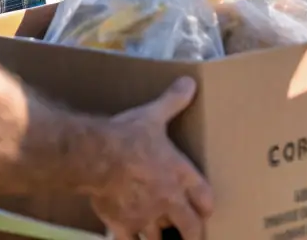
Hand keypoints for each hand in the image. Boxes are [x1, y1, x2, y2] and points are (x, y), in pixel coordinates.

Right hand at [88, 77, 212, 239]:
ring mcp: (145, 216)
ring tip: (163, 238)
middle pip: (189, 228)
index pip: (204, 197)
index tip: (207, 209)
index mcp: (180, 174)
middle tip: (192, 236)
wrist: (98, 157)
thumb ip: (173, 101)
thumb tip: (190, 82)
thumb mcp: (154, 115)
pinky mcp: (121, 225)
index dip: (207, 205)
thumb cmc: (129, 136)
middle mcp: (168, 200)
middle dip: (192, 234)